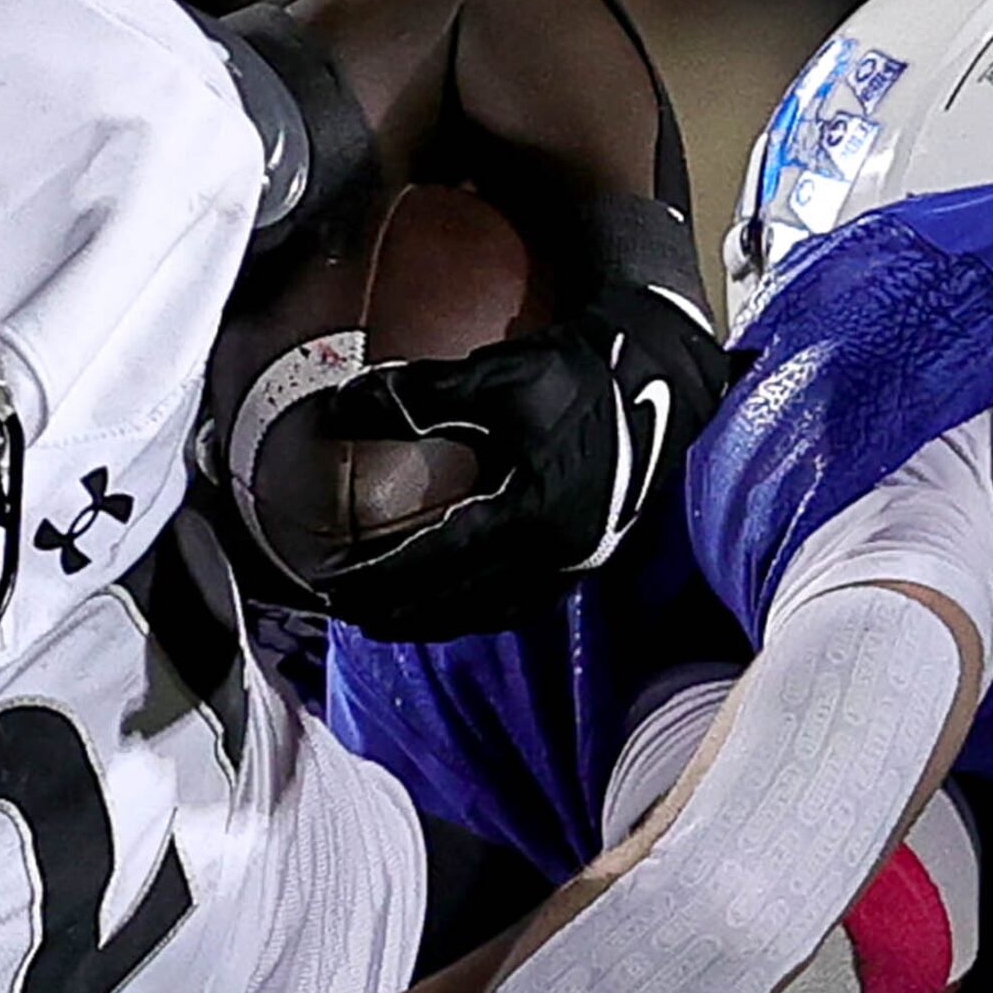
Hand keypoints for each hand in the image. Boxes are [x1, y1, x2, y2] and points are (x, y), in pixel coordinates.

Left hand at [316, 264, 727, 639]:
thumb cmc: (583, 372)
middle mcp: (556, 556)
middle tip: (342, 610)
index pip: (433, 565)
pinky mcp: (589, 559)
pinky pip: (521, 607)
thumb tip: (336, 408)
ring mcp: (577, 564)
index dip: (376, 579)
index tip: (329, 584)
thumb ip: (415, 396)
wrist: (664, 376)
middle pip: (457, 605)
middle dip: (394, 613)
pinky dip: (476, 613)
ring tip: (387, 616)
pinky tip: (454, 603)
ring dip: (433, 621)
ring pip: (490, 616)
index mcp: (531, 517)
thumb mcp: (495, 377)